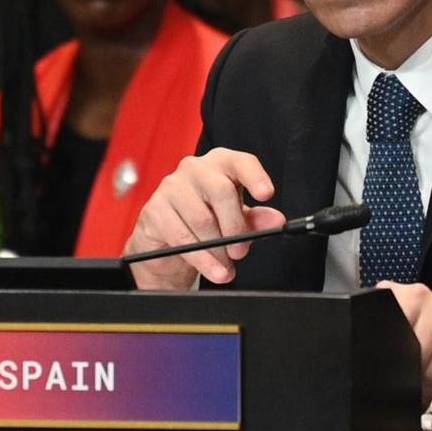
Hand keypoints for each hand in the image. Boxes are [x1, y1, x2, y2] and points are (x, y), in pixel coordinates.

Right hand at [123, 148, 285, 289]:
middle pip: (221, 191)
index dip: (255, 177)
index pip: (240, 161)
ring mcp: (171, 186)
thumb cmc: (205, 219)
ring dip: (218, 250)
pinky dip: (202, 259)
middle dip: (235, 227)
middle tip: (240, 251)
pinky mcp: (154, 209)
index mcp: (220, 164)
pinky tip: (213, 269)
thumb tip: (276, 221)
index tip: (267, 194)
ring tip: (226, 266)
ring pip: (202, 219)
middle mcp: (195, 169)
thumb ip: (257, 219)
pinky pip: (182, 237)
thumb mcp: (236, 219)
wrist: (167, 241)